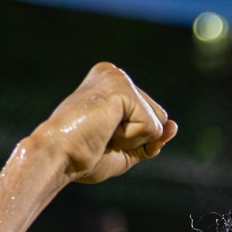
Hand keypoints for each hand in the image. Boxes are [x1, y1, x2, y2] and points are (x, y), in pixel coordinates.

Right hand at [26, 63, 176, 184]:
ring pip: (157, 122)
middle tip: (100, 137)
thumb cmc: (83, 157)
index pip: (152, 118)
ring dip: (133, 140)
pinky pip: (151, 127)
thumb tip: (174, 126)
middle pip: (159, 117)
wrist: (58, 157)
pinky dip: (131, 139)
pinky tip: (104, 131)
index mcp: (113, 84)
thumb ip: (153, 139)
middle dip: (137, 139)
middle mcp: (115, 74)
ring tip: (101, 133)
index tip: (101, 138)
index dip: (136, 140)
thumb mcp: (127, 150)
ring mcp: (118, 78)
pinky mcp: (121, 88)